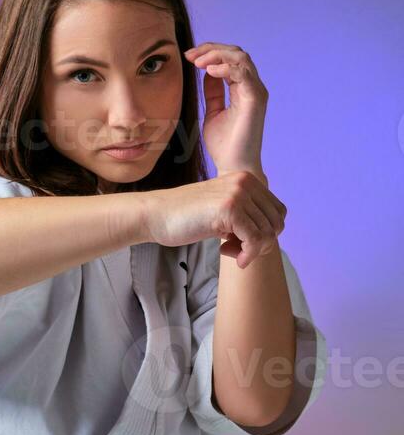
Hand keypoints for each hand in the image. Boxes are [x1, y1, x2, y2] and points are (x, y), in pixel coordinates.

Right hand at [143, 171, 285, 268]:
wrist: (156, 215)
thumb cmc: (185, 218)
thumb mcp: (222, 210)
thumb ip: (245, 215)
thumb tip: (271, 235)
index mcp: (246, 179)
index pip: (278, 212)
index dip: (264, 234)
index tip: (241, 242)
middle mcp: (246, 182)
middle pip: (276, 224)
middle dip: (259, 244)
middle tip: (235, 249)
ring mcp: (238, 194)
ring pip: (267, 233)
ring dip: (250, 251)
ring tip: (228, 250)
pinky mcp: (230, 209)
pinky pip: (254, 240)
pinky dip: (246, 255)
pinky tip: (227, 254)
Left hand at [184, 42, 268, 175]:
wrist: (234, 168)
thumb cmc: (225, 146)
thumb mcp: (213, 112)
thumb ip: (213, 92)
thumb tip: (208, 72)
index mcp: (243, 89)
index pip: (230, 60)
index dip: (209, 53)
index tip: (188, 57)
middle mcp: (252, 87)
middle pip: (236, 53)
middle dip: (211, 49)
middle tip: (190, 55)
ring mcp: (256, 92)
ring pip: (241, 58)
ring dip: (217, 55)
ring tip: (198, 63)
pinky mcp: (255, 100)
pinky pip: (243, 73)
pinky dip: (225, 68)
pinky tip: (209, 72)